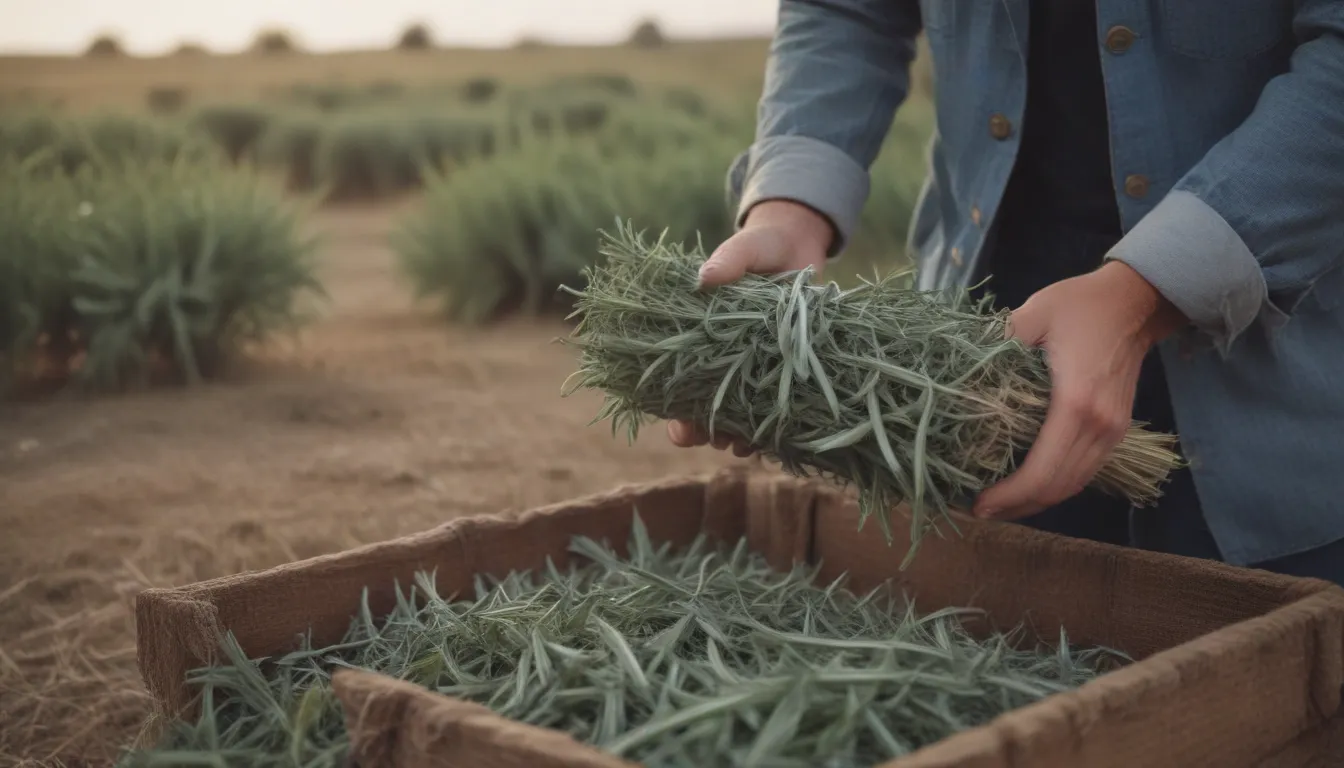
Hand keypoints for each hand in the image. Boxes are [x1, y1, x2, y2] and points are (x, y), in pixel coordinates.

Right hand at [667, 200, 833, 451]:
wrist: (801, 245)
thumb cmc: (763, 246)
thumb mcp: (745, 247)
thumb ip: (728, 261)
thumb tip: (704, 279)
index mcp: (702, 334)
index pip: (679, 379)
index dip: (674, 409)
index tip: (676, 427)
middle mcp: (726, 356)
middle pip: (706, 406)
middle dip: (703, 431)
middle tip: (708, 440)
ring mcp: (757, 365)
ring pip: (740, 414)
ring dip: (737, 434)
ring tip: (739, 445)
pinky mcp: (788, 366)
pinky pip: (777, 405)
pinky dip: (772, 426)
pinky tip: (772, 440)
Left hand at [972, 260, 1187, 520]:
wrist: (1135, 303)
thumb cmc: (1081, 305)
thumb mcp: (1032, 315)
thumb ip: (996, 343)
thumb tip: (958, 373)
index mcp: (1075, 404)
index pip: (1042, 470)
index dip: (1010, 495)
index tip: (978, 504)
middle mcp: (1099, 427)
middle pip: (1058, 487)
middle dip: (1018, 507)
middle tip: (979, 512)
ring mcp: (1113, 432)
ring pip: (1075, 485)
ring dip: (1038, 502)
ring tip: (1000, 507)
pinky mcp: (1116, 430)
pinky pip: (1085, 472)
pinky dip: (1057, 487)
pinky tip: (1030, 488)